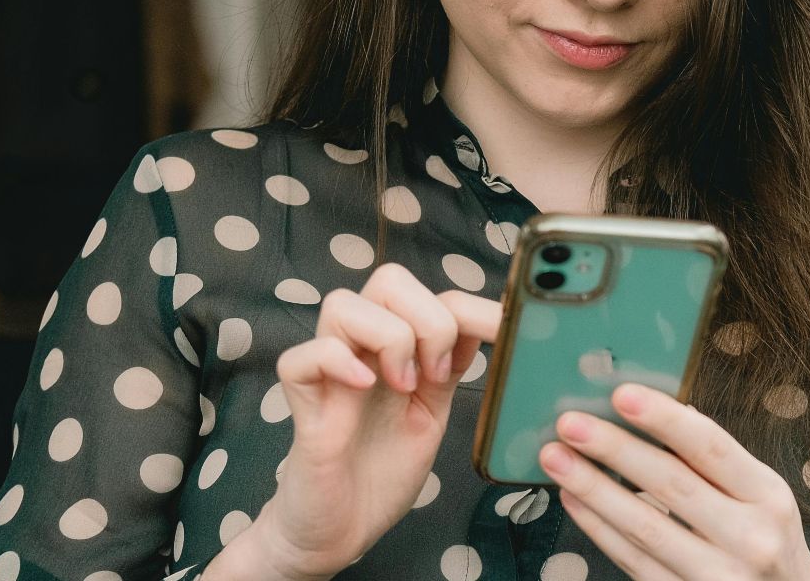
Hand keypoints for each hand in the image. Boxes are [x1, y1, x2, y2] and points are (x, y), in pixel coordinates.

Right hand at [222, 263, 501, 580]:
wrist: (343, 530)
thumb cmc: (383, 471)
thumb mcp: (433, 412)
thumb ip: (451, 367)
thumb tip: (490, 325)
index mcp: (399, 347)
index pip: (434, 295)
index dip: (475, 307)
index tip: (507, 335)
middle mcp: (362, 350)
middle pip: (388, 280)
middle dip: (428, 317)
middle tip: (439, 373)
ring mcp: (330, 374)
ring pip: (343, 304)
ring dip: (388, 337)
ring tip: (404, 386)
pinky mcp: (303, 405)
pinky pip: (302, 357)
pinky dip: (337, 361)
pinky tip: (365, 388)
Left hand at [542, 382, 809, 579]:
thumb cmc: (769, 543)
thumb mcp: (764, 497)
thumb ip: (721, 462)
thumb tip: (668, 413)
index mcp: (768, 496)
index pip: (711, 447)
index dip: (665, 419)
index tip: (622, 395)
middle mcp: (748, 536)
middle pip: (672, 485)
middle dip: (615, 450)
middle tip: (570, 424)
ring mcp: (717, 575)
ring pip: (645, 527)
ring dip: (594, 489)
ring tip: (556, 459)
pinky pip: (634, 561)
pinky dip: (599, 529)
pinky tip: (574, 500)